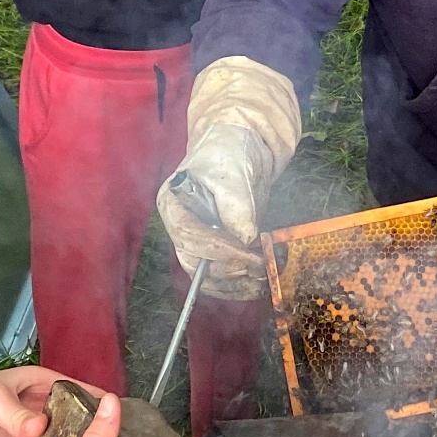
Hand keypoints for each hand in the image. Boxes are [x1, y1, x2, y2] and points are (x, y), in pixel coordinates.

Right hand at [158, 124, 274, 287]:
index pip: (189, 236)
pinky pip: (219, 278)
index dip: (218, 250)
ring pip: (207, 276)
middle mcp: (180, 227)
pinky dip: (238, 286)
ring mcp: (197, 240)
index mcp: (173, 204)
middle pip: (195, 262)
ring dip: (235, 283)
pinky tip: (257, 284)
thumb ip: (236, 204)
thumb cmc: (228, 153)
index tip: (248, 253)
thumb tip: (245, 237)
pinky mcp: (214, 250)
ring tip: (262, 280)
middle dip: (228, 270)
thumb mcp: (231, 173)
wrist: (238, 150)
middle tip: (259, 268)